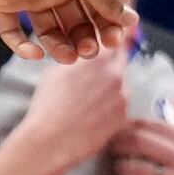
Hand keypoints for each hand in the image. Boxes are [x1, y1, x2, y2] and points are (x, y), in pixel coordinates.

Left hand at [0, 0, 133, 61]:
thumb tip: (132, 19)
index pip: (96, 10)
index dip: (106, 27)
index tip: (113, 41)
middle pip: (74, 24)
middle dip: (84, 40)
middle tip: (88, 50)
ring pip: (48, 32)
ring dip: (59, 48)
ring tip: (67, 56)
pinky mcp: (4, 3)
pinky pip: (13, 32)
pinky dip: (22, 47)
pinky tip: (35, 52)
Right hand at [14, 42, 129, 170]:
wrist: (50, 141)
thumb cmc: (48, 106)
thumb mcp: (59, 69)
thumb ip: (80, 56)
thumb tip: (88, 52)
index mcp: (99, 57)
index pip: (120, 37)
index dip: (120, 36)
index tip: (124, 33)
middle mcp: (115, 73)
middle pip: (121, 62)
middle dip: (111, 67)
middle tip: (94, 80)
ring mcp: (123, 95)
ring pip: (121, 86)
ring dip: (111, 90)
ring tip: (88, 104)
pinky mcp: (124, 117)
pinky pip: (121, 107)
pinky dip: (112, 109)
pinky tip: (93, 117)